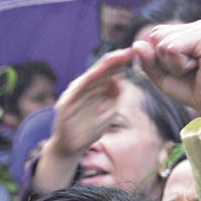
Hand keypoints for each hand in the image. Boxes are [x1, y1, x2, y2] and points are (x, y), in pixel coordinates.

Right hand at [32, 48, 131, 193]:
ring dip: (101, 68)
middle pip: (99, 71)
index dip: (120, 63)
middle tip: (128, 51)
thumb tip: (120, 81)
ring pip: (88, 78)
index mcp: (94, 90)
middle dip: (113, 61)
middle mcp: (83, 89)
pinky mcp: (65, 105)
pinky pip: (76, 92)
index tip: (134, 55)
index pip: (108, 73)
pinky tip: (94, 75)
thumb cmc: (88, 131)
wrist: (69, 148)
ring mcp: (73, 95)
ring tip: (115, 58)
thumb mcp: (107, 113)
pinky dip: (85, 82)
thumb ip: (113, 98)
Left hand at [133, 19, 200, 121]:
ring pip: (163, 44)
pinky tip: (198, 67)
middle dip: (165, 61)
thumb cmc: (192, 89)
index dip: (159, 58)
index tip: (182, 68)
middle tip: (189, 70)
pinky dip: (180, 65)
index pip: (155, 35)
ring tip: (195, 69)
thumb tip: (136, 43)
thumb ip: (147, 60)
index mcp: (189, 30)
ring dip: (174, 65)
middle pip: (156, 37)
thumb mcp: (162, 76)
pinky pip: (173, 49)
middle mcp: (198, 25)